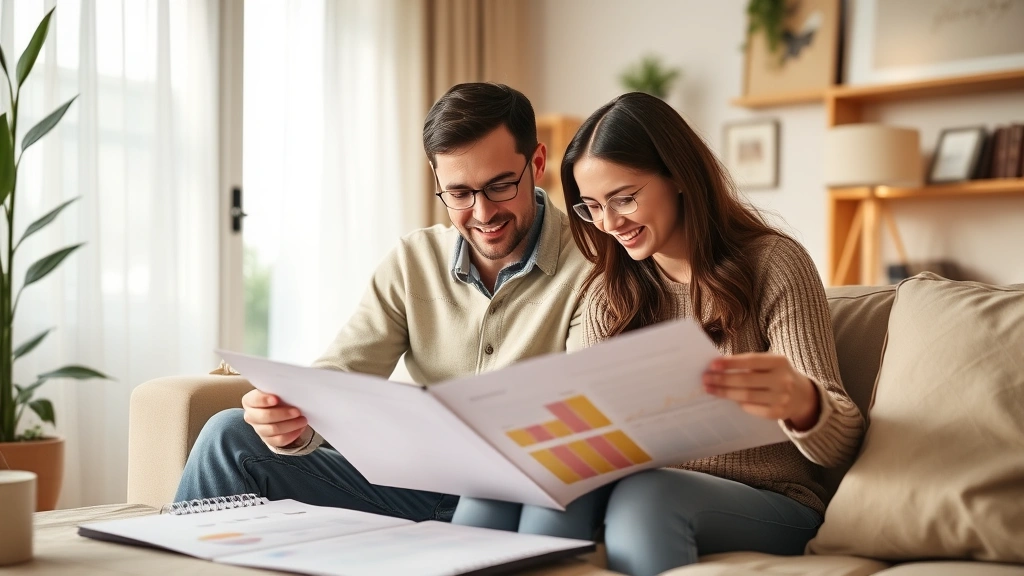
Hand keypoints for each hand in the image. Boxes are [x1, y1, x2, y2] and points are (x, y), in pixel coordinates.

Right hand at [241, 389, 308, 447]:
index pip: (254, 400)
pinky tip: (300, 429)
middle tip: (297, 411)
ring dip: (290, 425)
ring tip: (303, 420)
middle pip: (264, 417)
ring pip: (273, 430)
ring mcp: (259, 429)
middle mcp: (251, 416)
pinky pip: (279, 440)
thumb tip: (290, 388)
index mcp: (250, 401)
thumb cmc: (278, 397)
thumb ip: (279, 390)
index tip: (276, 399)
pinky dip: (291, 435)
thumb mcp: (276, 391)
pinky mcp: (268, 439)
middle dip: (283, 414)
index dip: (264, 400)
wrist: (279, 410)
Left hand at [702, 353, 820, 430]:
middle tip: (706, 378)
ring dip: (725, 392)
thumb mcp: (770, 364)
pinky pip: (752, 408)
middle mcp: (782, 380)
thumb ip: (749, 363)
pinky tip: (728, 399)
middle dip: (723, 379)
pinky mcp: (778, 413)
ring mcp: (781, 398)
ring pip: (746, 396)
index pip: (751, 361)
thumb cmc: (777, 375)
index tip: (713, 364)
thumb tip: (719, 366)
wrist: (803, 395)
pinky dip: (739, 403)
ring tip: (710, 388)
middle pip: (746, 380)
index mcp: (779, 362)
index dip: (731, 363)